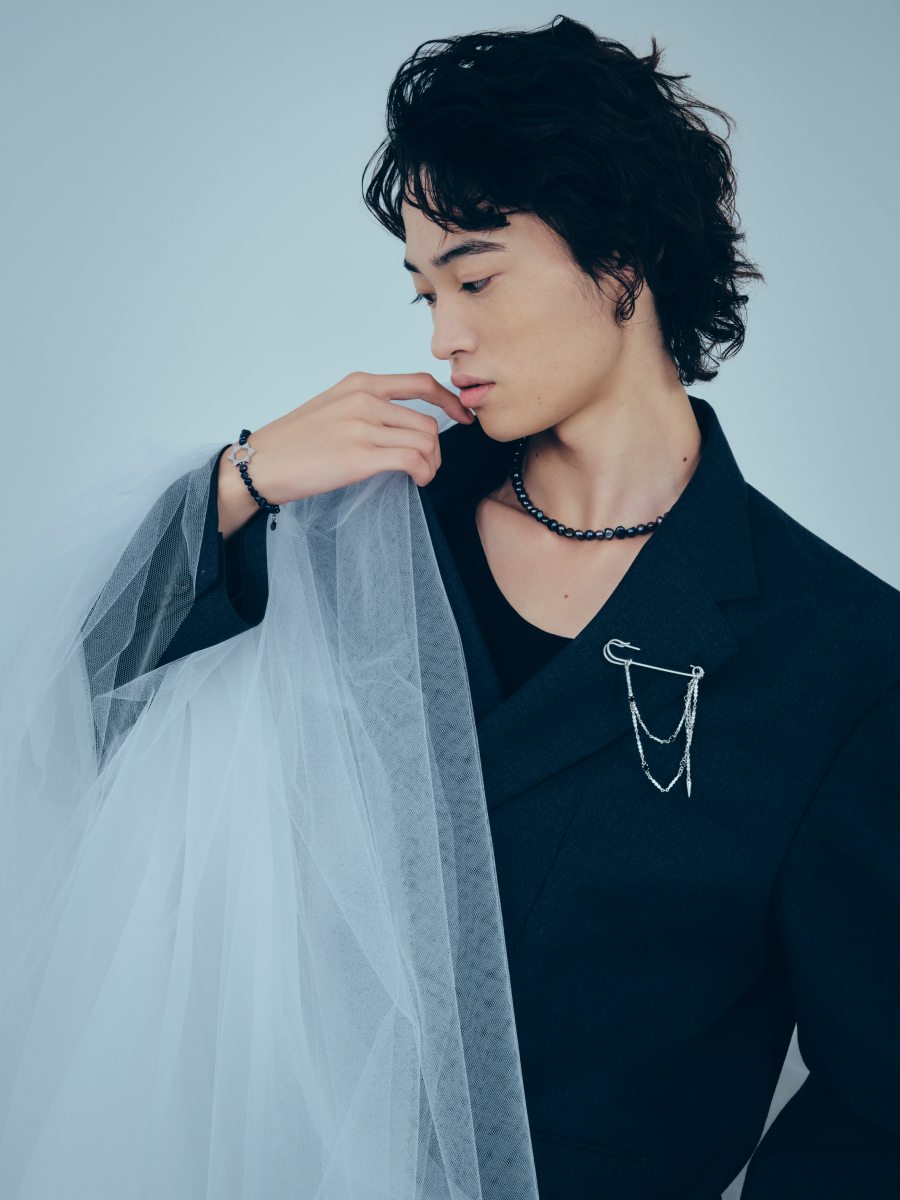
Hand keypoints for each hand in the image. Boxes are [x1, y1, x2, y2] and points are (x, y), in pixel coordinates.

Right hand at [217, 372, 472, 536]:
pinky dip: (424, 472)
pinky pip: (413, 459)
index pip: (421, 383)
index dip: (451, 401)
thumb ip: (367, 408)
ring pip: (426, 441)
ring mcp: (362, 426)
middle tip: (428, 466)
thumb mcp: (332, 409)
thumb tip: (401, 425)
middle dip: (438, 448)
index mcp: (359, 384)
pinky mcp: (359, 455)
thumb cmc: (292, 444)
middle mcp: (364, 399)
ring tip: (419, 476)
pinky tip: (417, 481)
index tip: (463, 417)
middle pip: (429, 421)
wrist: (259, 464)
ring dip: (432, 464)